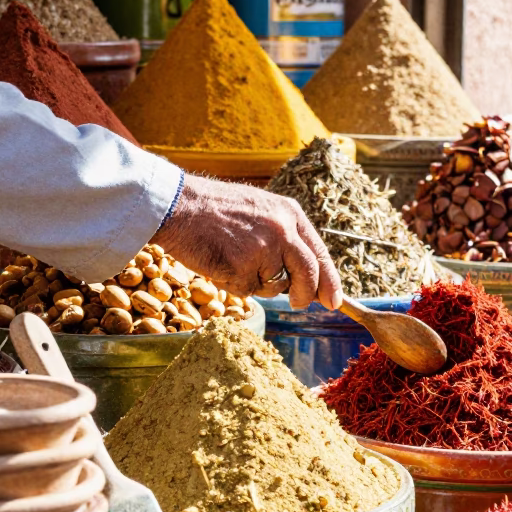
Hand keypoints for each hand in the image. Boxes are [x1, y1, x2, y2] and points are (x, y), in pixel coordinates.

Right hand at [159, 175, 342, 309]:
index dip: (329, 280)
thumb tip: (307, 277)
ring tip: (233, 258)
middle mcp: (282, 230)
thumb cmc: (214, 210)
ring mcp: (264, 248)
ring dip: (257, 283)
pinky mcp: (243, 266)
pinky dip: (234, 284)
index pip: (319, 253)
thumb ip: (285, 238)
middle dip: (306, 295)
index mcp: (290, 214)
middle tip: (299, 304)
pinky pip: (247, 290)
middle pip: (308, 274)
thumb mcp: (260, 211)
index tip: (333, 301)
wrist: (178, 206)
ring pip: (274, 286)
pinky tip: (220, 262)